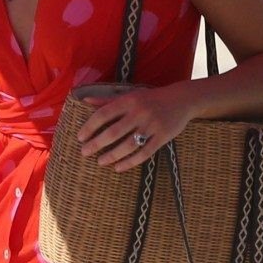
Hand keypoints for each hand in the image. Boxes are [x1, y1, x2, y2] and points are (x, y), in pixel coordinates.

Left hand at [77, 82, 194, 171]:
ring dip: (112, 155)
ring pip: (128, 145)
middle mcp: (139, 112)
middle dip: (97, 144)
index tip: (80, 137)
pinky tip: (118, 168)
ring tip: (100, 162)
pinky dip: (130, 162)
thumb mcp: (130, 94)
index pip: (104, 114)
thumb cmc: (151, 98)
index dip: (90, 126)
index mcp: (129, 101)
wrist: (182, 100)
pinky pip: (144, 153)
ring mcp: (152, 126)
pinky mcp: (163, 137)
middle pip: (114, 132)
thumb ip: (107, 100)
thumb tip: (84, 101)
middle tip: (85, 152)